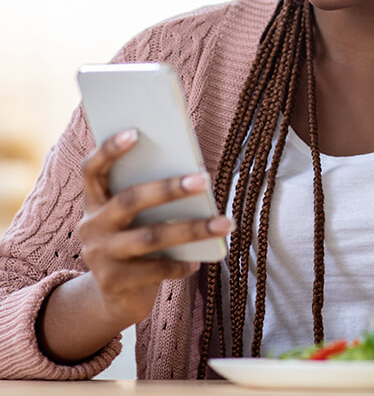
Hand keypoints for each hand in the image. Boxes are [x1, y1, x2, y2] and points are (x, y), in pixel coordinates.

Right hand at [79, 128, 231, 328]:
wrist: (115, 298)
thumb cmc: (136, 240)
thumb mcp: (134, 218)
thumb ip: (149, 195)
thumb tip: (195, 174)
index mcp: (94, 200)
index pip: (92, 169)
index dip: (110, 149)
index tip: (136, 132)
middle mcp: (91, 225)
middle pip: (130, 200)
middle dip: (170, 188)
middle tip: (205, 179)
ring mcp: (99, 255)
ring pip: (151, 237)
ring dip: (192, 229)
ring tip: (225, 223)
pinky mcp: (112, 283)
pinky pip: (155, 270)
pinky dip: (181, 264)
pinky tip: (201, 259)